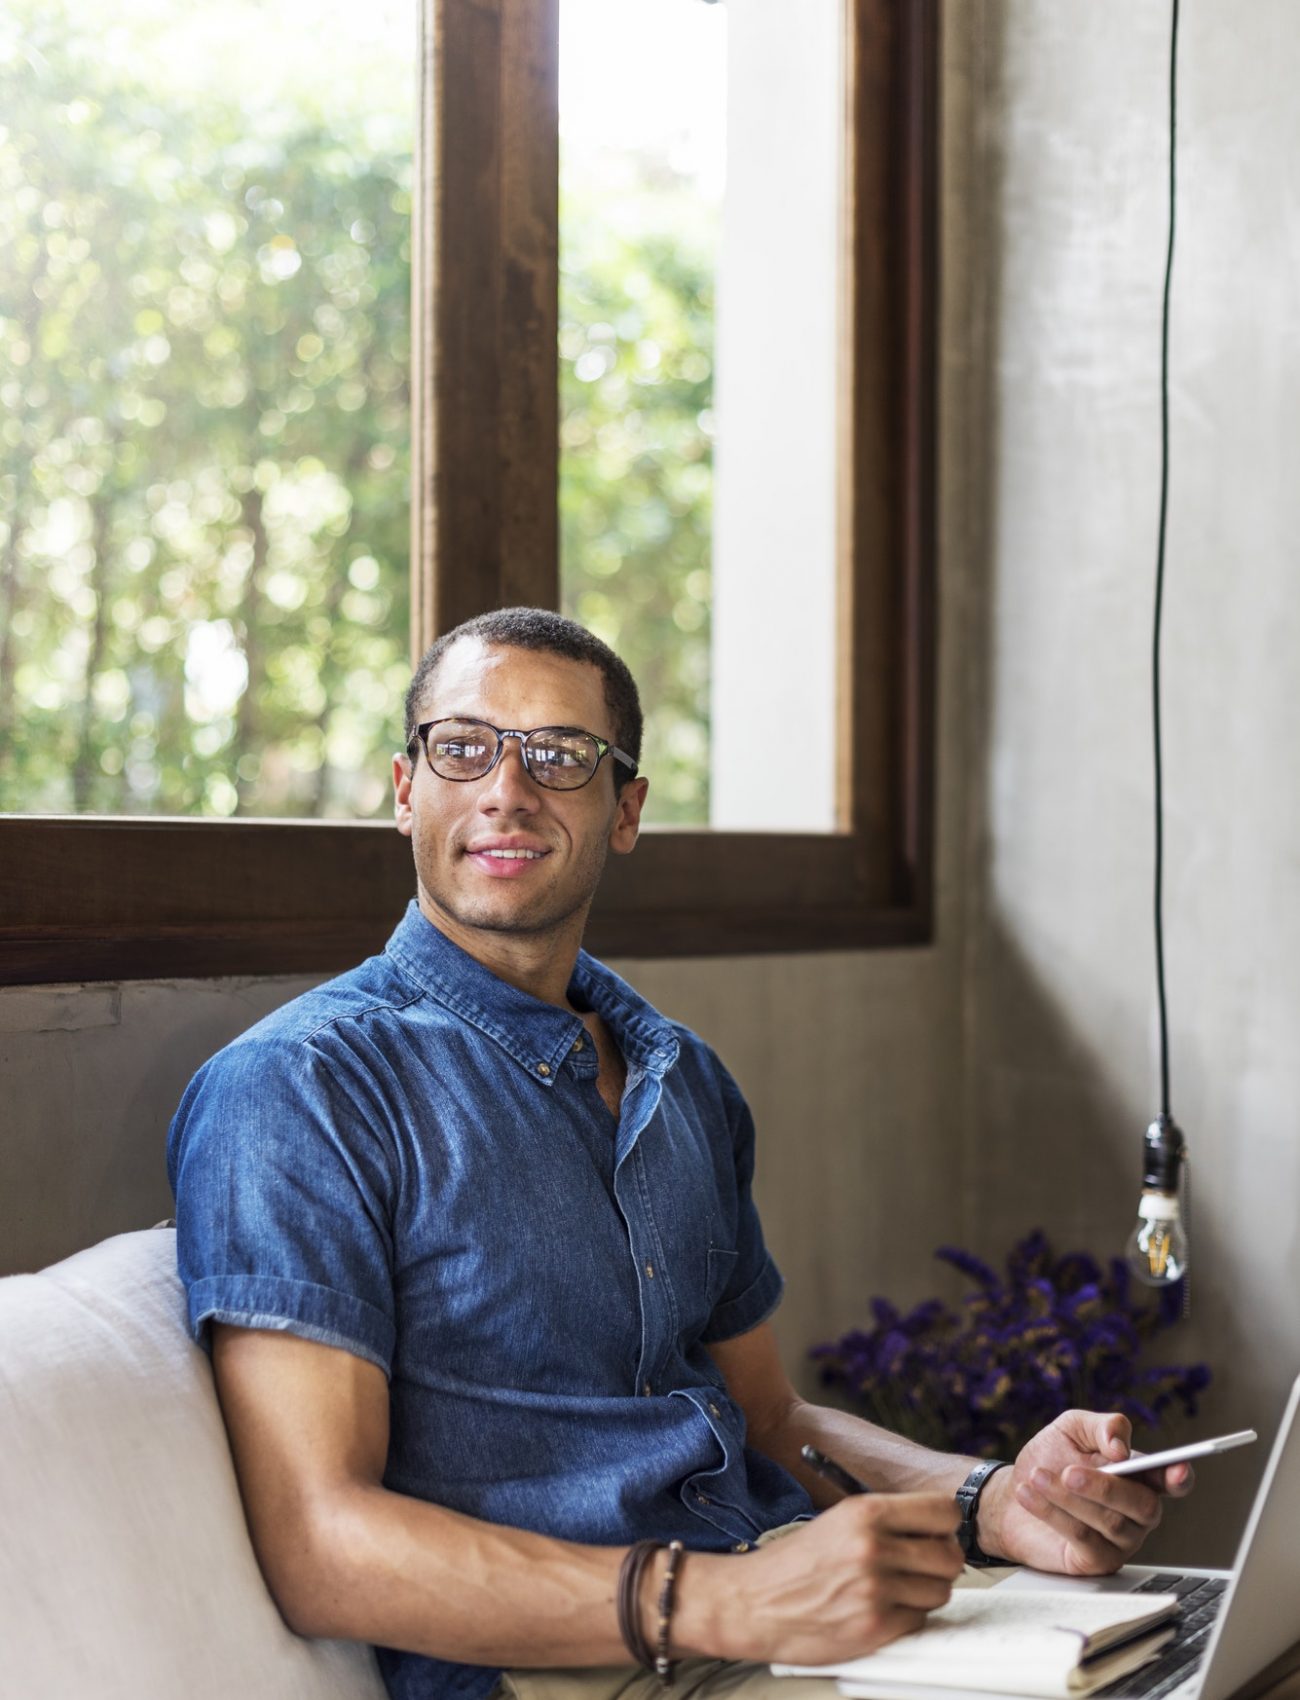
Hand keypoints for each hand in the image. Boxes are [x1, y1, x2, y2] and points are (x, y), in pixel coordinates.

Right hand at [703, 1493, 964, 1666]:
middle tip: (922, 1565)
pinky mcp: (874, 1627)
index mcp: (865, 1512)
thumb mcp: (838, 1520)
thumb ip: (886, 1520)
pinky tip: (883, 1609)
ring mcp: (875, 1589)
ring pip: (940, 1591)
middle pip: (951, 1556)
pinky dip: (907, 1617)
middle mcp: (874, 1547)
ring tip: (898, 1589)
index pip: (943, 1511)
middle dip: (940, 1562)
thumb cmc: (795, 1562)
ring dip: (925, 1592)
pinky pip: (919, 1620)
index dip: (945, 1524)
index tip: (937, 1532)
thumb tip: (936, 1528)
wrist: (754, 1602)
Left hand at [979, 1410, 1194, 1575]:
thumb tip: (1121, 1446)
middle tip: (1068, 1472)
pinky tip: (1029, 1494)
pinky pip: (1084, 1539)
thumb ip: (1101, 1427)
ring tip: (1037, 1477)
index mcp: (1140, 1476)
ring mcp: (1122, 1540)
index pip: (1173, 1481)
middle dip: (1105, 1487)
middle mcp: (1138, 1512)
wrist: (1013, 1493)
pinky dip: (1053, 1514)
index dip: (1180, 1478)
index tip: (1176, 1472)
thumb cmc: (1049, 1458)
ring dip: (1069, 1498)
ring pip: (1110, 1522)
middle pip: (1143, 1505)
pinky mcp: (1097, 1561)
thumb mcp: (1072, 1429)